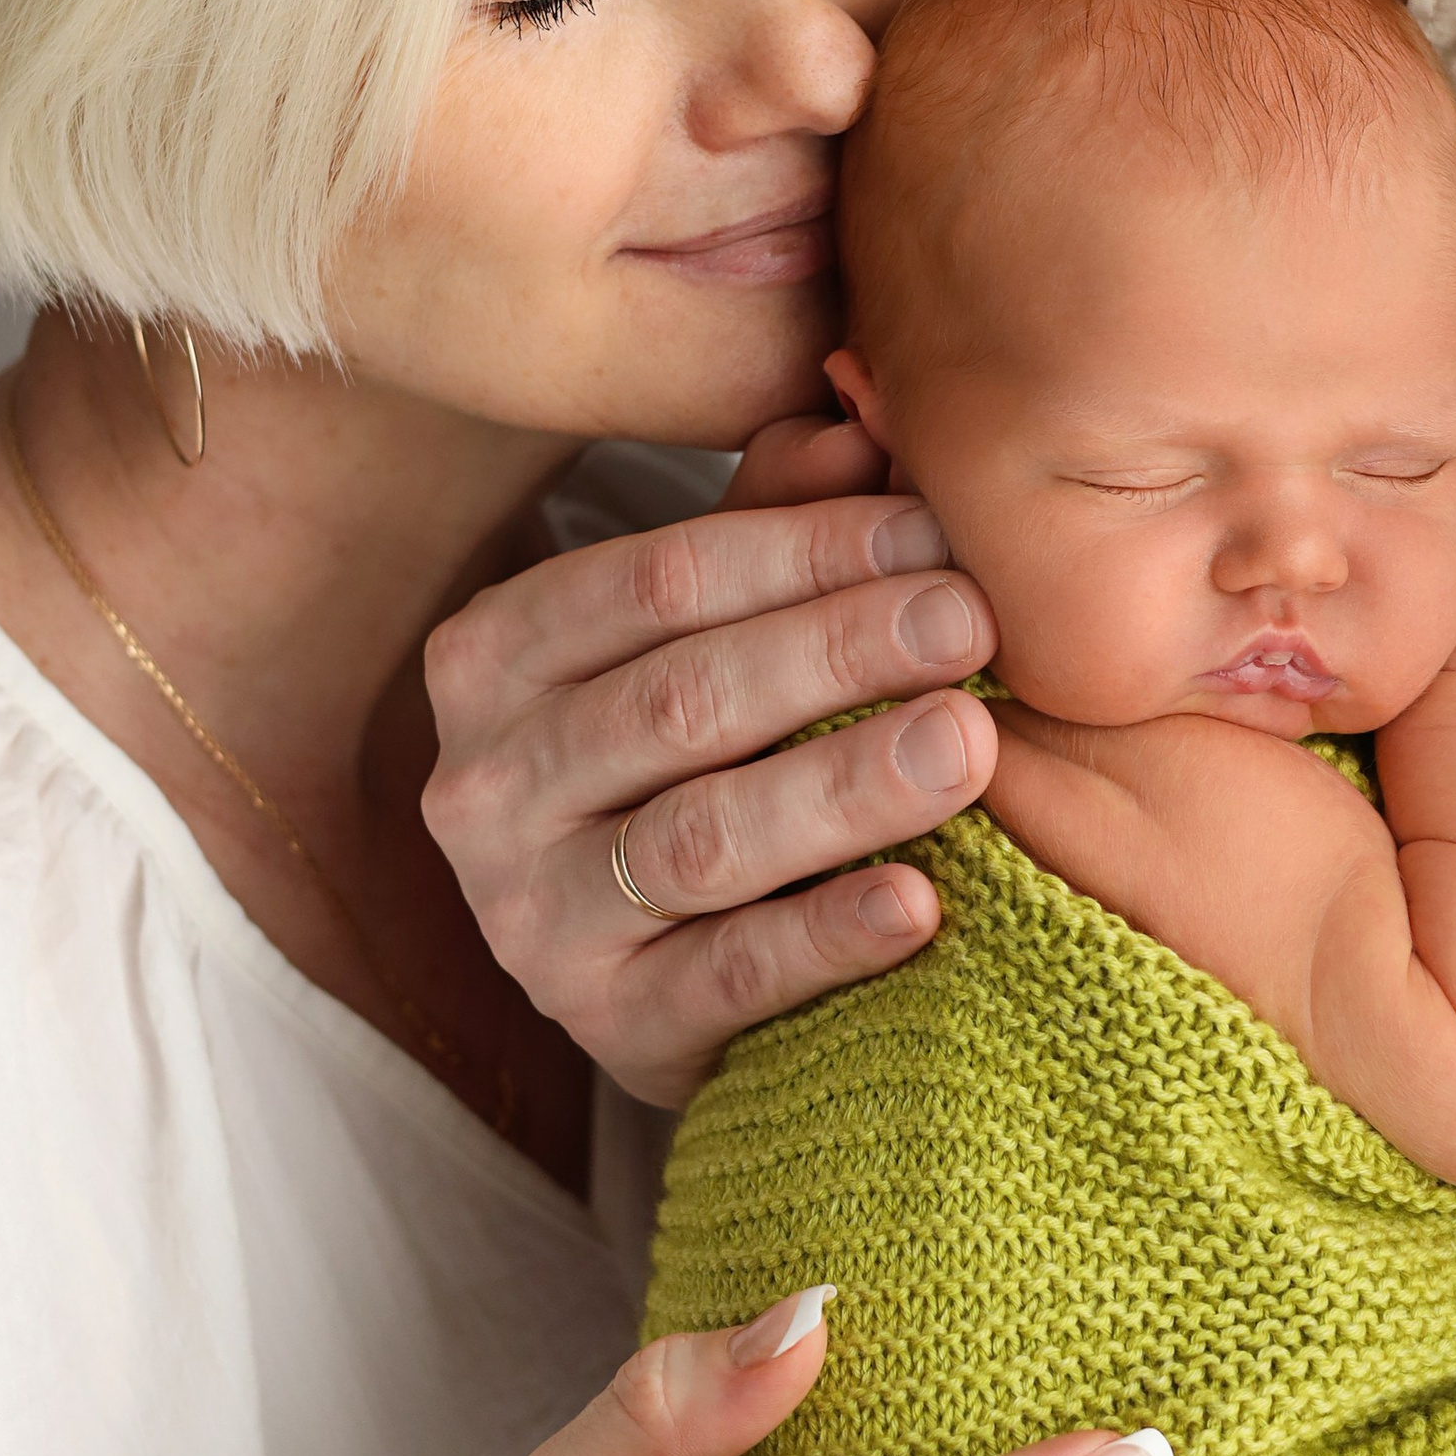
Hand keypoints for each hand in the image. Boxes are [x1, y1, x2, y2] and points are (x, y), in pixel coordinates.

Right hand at [422, 418, 1002, 1105]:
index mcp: (496, 657)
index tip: (937, 532)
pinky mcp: (608, 1031)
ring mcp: (534, 919)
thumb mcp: (713, 632)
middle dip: (835, 650)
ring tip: (966, 742)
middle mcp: (486, 786)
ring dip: (842, 786)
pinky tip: (919, 902)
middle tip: (969, 621)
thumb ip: (772, 527)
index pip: (656, 581)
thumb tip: (854, 424)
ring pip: (699, 838)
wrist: (664, 972)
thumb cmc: (699, 758)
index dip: (805, 549)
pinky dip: (825, 937)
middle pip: (679, 701)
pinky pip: (727, 979)